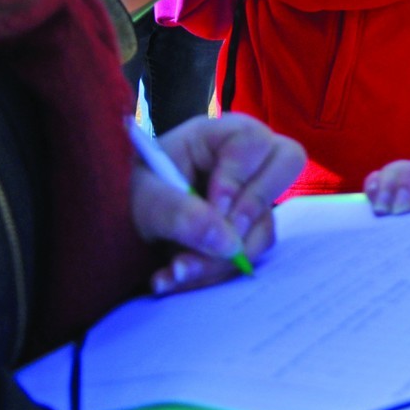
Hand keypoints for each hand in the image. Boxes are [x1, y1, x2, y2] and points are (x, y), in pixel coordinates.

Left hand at [133, 113, 305, 294]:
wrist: (122, 224)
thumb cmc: (134, 195)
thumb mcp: (145, 200)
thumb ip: (180, 214)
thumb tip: (227, 243)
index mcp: (218, 135)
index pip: (251, 141)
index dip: (237, 176)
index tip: (215, 208)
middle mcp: (246, 159)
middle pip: (287, 162)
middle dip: (254, 207)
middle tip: (222, 238)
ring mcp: (252, 193)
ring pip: (268, 220)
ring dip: (228, 255)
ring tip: (180, 270)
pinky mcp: (250, 226)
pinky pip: (255, 249)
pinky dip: (221, 269)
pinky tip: (184, 275)